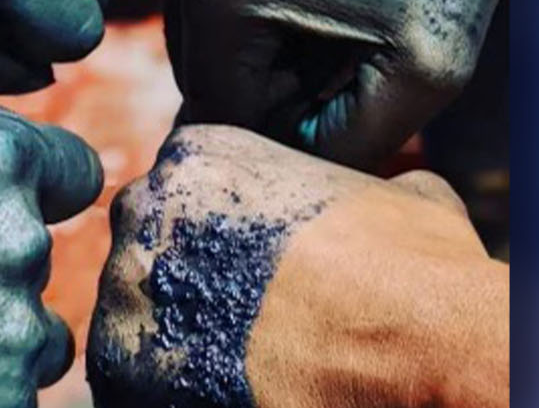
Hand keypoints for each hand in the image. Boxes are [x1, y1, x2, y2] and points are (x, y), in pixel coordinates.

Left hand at [88, 125, 507, 407]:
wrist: (420, 344)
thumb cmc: (416, 268)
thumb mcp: (399, 192)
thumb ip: (357, 182)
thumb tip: (389, 192)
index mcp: (199, 154)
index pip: (178, 199)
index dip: (216, 246)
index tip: (252, 277)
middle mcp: (146, 207)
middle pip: (146, 255)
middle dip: (184, 290)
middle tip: (244, 327)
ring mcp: (125, 285)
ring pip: (131, 320)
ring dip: (172, 346)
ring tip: (239, 370)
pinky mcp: (118, 366)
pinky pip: (125, 385)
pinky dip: (165, 397)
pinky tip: (225, 398)